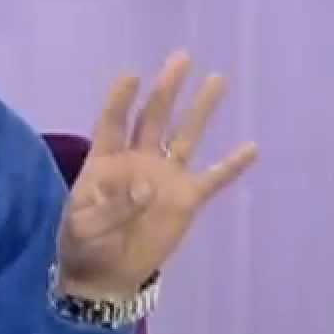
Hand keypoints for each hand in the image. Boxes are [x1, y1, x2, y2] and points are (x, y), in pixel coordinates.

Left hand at [55, 51, 257, 298]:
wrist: (104, 275)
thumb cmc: (83, 245)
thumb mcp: (83, 228)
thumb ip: (110, 208)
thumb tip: (145, 186)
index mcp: (105, 160)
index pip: (114, 121)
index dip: (121, 99)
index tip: (131, 75)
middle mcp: (138, 159)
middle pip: (153, 117)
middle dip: (166, 88)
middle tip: (181, 57)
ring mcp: (164, 177)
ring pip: (185, 136)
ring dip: (200, 109)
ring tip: (217, 79)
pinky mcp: (185, 200)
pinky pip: (212, 179)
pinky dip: (231, 165)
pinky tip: (251, 147)